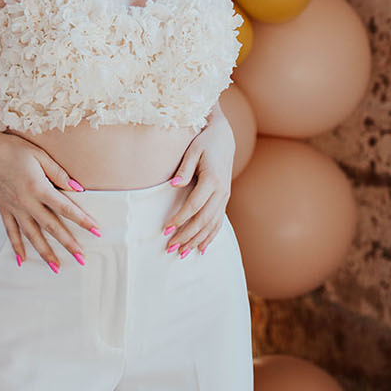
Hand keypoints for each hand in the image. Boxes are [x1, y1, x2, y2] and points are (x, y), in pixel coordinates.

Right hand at [0, 131, 100, 271]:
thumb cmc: (13, 149)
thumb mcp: (39, 154)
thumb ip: (58, 173)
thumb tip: (78, 188)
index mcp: (38, 187)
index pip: (65, 208)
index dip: (82, 220)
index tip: (96, 230)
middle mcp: (26, 202)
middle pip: (51, 227)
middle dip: (68, 243)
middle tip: (82, 258)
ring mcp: (13, 209)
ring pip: (31, 235)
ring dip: (45, 252)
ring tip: (57, 267)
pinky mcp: (3, 210)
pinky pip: (11, 233)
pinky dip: (17, 247)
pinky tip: (23, 260)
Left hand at [164, 114, 235, 255]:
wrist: (224, 137)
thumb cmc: (204, 141)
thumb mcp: (193, 150)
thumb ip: (184, 169)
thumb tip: (173, 185)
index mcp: (213, 180)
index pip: (194, 206)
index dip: (179, 219)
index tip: (165, 230)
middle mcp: (222, 191)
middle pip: (203, 220)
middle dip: (186, 236)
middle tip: (170, 248)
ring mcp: (225, 196)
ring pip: (212, 224)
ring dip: (197, 240)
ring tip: (182, 253)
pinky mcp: (225, 198)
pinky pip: (219, 222)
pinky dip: (211, 236)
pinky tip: (202, 248)